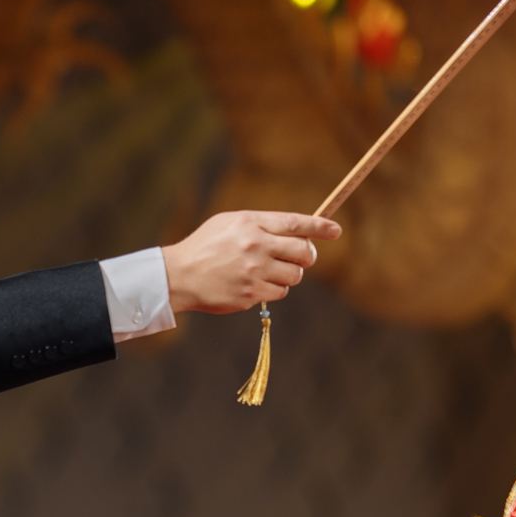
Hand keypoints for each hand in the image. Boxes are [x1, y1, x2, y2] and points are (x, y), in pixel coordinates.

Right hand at [160, 210, 341, 314]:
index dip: (320, 227)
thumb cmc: (206, 246)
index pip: (295, 223)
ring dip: (288, 276)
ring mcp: (254, 271)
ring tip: (268, 272)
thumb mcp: (230, 223)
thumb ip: (262, 225)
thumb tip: (296, 232)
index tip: (336, 230)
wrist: (180, 275)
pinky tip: (256, 285)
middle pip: (303, 252)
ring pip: (294, 276)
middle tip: (301, 259)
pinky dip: (274, 290)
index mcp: (251, 223)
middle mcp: (255, 246)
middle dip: (306, 257)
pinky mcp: (251, 294)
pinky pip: (279, 293)